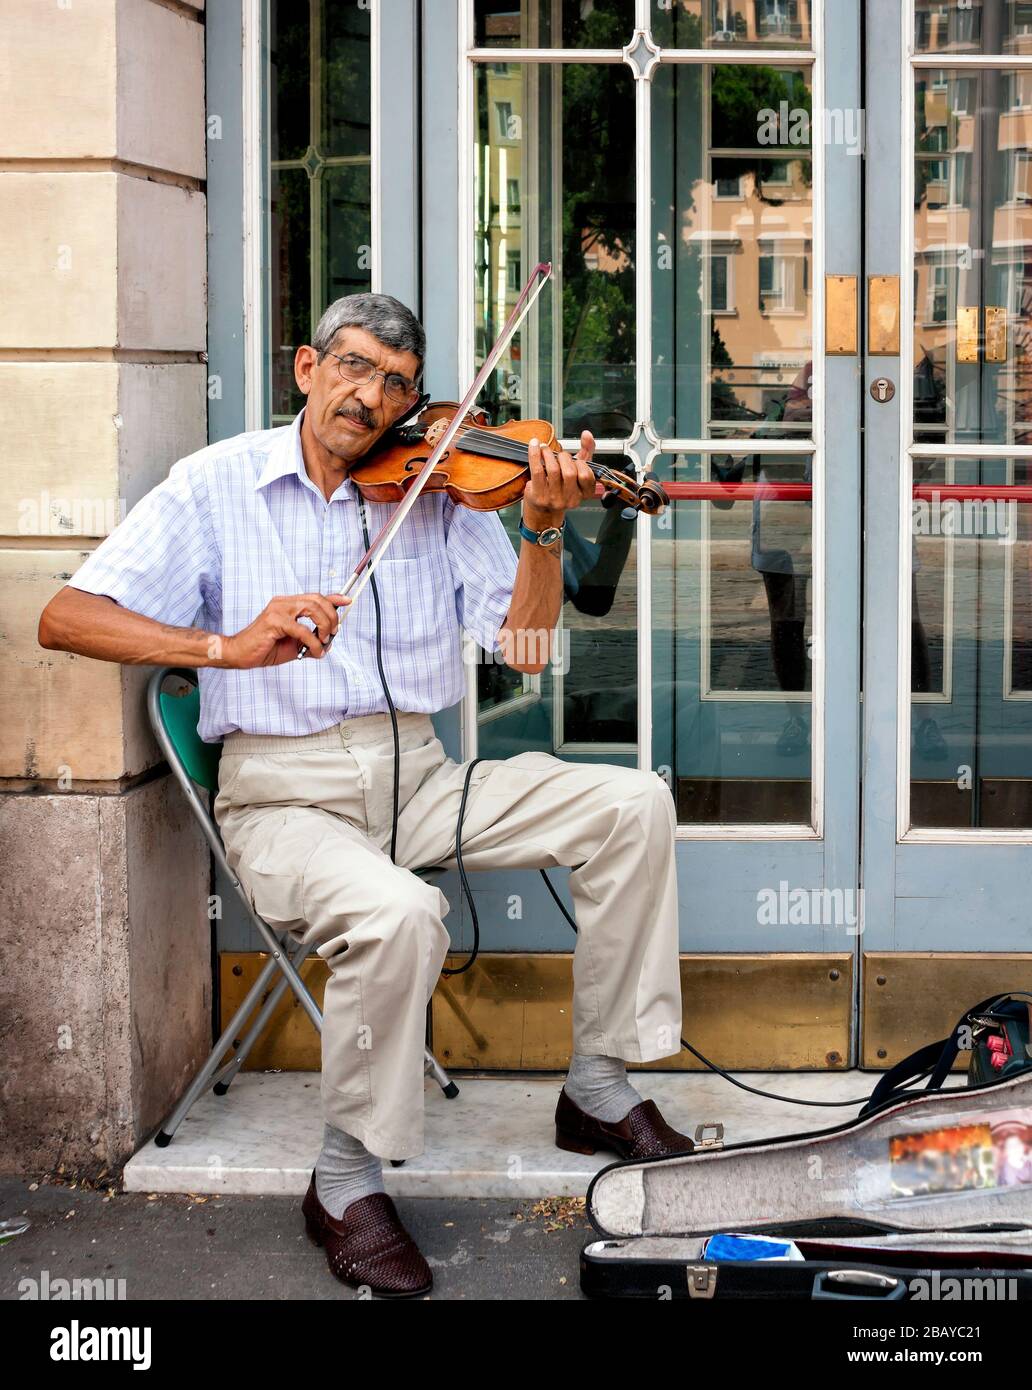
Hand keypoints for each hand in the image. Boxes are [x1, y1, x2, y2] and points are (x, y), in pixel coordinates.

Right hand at [218, 593, 350, 667]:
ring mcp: (278, 610)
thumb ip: (311, 641)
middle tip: (332, 634)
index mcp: (288, 604)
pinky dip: (313, 642)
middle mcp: (283, 603)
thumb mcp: (294, 645)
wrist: (239, 654)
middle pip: (317, 600)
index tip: (348, 600)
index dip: (333, 597)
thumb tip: (328, 644)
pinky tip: (313, 651)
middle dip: (331, 617)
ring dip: (324, 626)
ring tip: (324, 641)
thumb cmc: (265, 649)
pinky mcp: (274, 622)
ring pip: (312, 609)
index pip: (315, 596)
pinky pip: (302, 630)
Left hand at [522, 430, 595, 530]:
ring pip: (553, 470)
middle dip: (564, 457)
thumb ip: (586, 452)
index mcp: (583, 494)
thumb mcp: (577, 471)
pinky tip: (535, 445)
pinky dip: (535, 454)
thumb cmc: (561, 487)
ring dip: (549, 454)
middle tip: (558, 453)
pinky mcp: (539, 496)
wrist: (543, 509)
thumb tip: (587, 434)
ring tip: (545, 448)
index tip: (574, 459)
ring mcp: (554, 499)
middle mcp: (570, 499)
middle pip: (570, 472)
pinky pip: (537, 471)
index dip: (581, 464)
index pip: (587, 477)